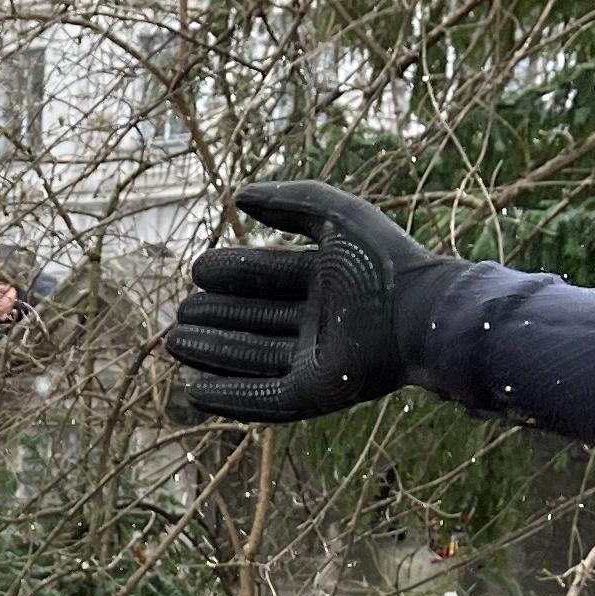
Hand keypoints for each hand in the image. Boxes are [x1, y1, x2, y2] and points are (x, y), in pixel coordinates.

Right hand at [165, 179, 453, 424]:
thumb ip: (290, 201)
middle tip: (179, 313)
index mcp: (326, 281)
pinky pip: (263, 398)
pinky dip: (229, 396)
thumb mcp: (337, 215)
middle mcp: (318, 323)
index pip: (267, 277)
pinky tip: (194, 392)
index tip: (198, 270)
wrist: (419, 315)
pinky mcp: (315, 395)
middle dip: (215, 317)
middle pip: (254, 319)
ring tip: (175, 343)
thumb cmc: (384, 262)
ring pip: (251, 358)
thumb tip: (236, 197)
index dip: (232, 273)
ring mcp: (316, 361)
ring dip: (212, 353)